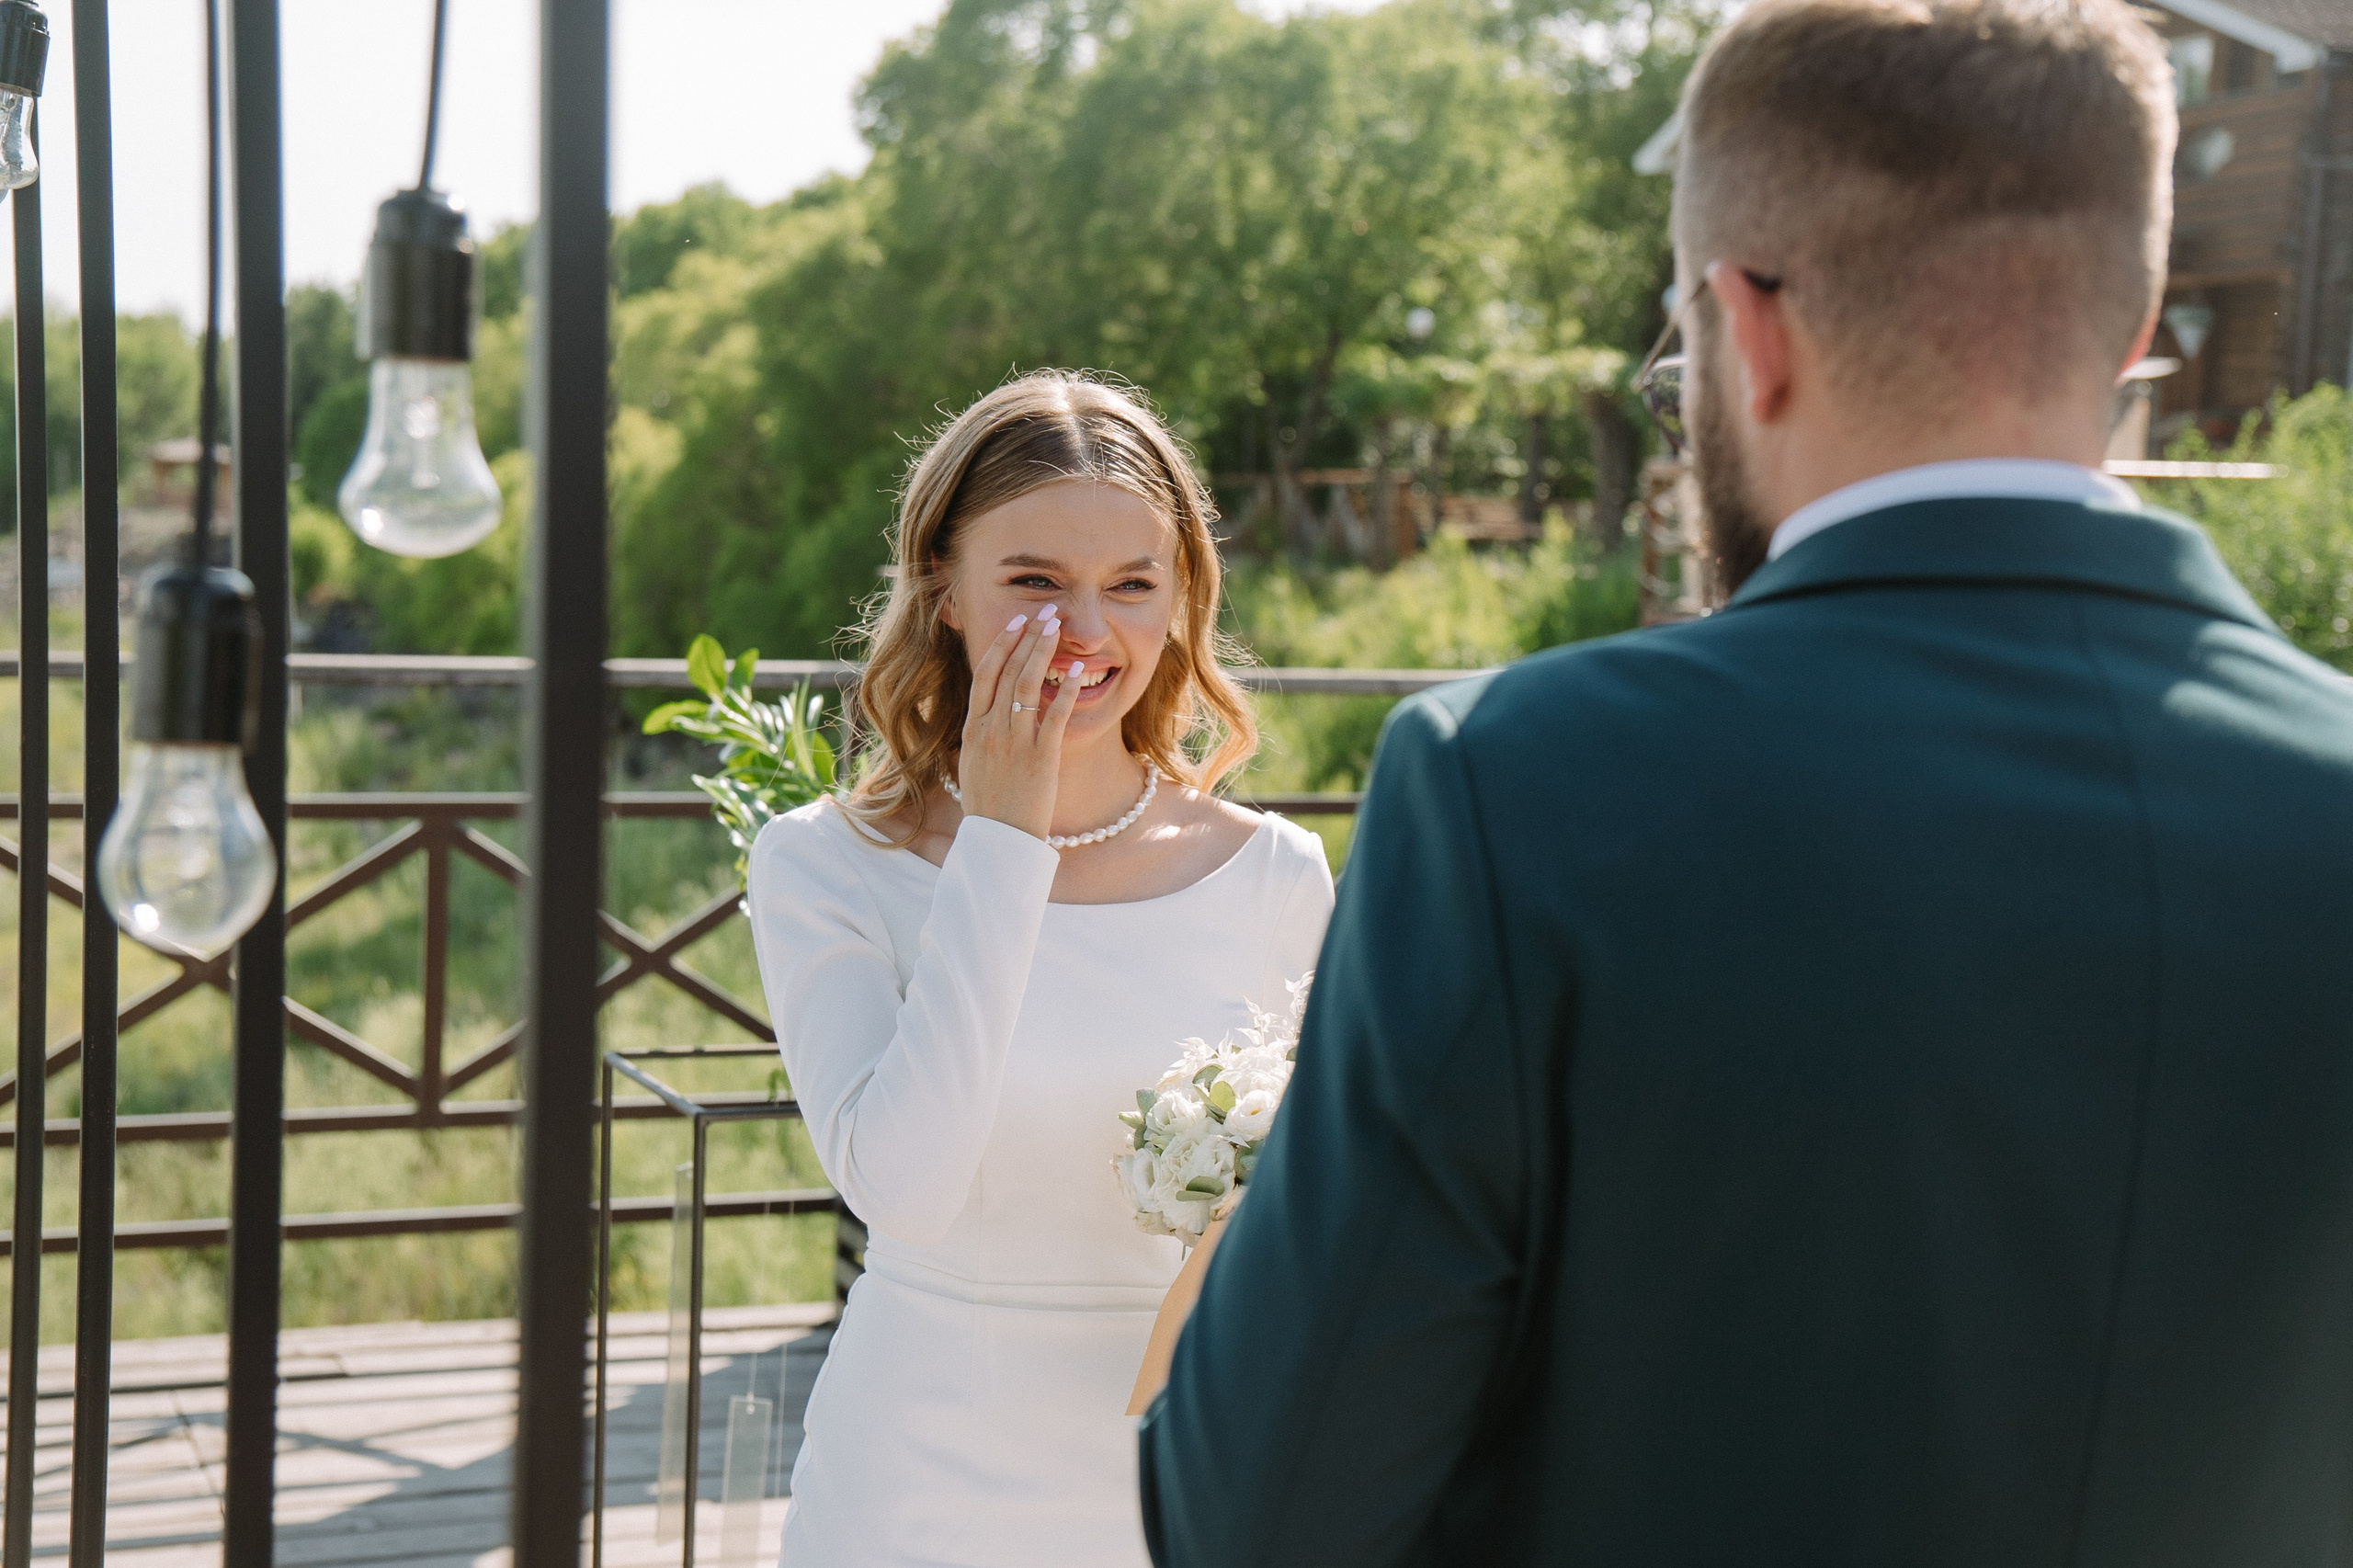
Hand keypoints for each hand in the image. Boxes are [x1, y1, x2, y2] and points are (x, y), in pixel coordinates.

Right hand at [954, 607, 1083, 841]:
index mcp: (972, 730)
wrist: (998, 842)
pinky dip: (1065, 690)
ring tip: (1057, 628)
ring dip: (1043, 652)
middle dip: (1027, 637)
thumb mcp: (974, 764)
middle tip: (1045, 612)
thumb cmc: (989, 806)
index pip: (984, 675)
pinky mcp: (1041, 757)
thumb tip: (990, 712)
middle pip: (1008, 672)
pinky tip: (1077, 670)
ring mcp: (1015, 743)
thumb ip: (982, 734)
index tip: (1015, 623)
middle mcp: (991, 731)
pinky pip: (1054, 715)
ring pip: (1027, 685)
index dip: (1000, 645)